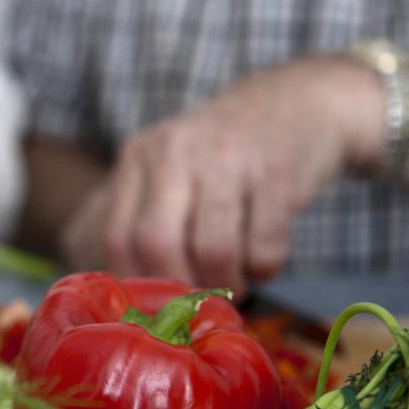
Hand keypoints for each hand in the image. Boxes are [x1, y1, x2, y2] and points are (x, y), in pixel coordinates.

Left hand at [60, 56, 380, 296]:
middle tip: (199, 300)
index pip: (115, 237)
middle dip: (179, 288)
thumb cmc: (222, 157)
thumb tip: (111, 294)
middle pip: (156, 243)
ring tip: (236, 281)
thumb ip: (136, 220)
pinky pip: (265, 245)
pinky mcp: (276, 168)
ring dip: (227, 282)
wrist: (297, 102)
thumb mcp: (169, 171)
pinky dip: (265, 267)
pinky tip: (264, 256)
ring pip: (212, 248)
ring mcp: (226, 155)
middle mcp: (174, 149)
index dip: (134, 284)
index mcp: (138, 157)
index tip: (157, 307)